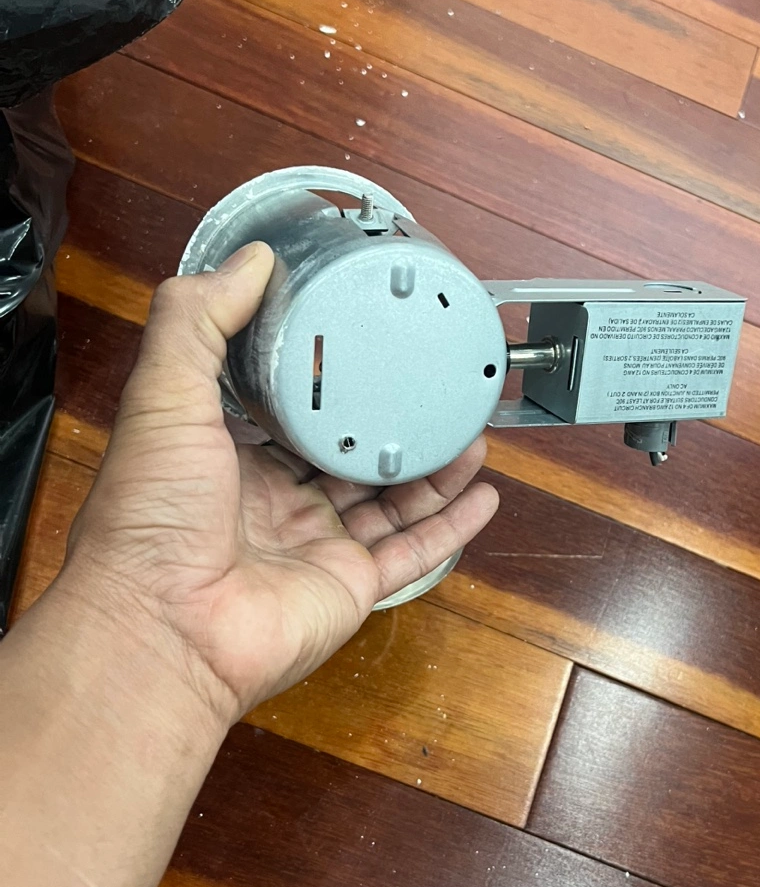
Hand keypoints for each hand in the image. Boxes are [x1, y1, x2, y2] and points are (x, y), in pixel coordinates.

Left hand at [60, 241, 498, 731]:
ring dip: (435, 468)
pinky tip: (482, 494)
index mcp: (228, 460)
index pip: (289, 413)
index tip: (368, 347)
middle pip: (350, 457)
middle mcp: (275, 505)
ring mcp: (316, 549)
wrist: (162, 626)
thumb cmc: (149, 519)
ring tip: (473, 429)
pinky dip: (451, 526)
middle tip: (438, 387)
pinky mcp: (350, 588)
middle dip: (395, 424)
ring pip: (391, 502)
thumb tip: (250, 260)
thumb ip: (199, 322)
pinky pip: (414, 553)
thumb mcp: (162, 395)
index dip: (330, 383)